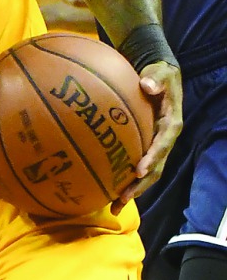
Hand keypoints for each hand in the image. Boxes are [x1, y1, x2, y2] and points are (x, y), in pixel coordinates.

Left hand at [113, 61, 181, 212]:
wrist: (161, 77)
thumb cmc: (158, 75)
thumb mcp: (160, 73)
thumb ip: (155, 79)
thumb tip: (147, 84)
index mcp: (171, 124)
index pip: (163, 145)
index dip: (152, 158)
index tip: (138, 170)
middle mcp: (166, 139)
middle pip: (156, 168)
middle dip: (141, 185)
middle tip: (123, 198)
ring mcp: (157, 145)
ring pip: (148, 174)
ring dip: (134, 190)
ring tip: (115, 205)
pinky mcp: (146, 147)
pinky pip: (138, 167)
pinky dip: (126, 180)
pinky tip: (109, 192)